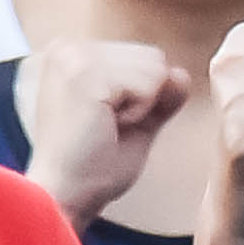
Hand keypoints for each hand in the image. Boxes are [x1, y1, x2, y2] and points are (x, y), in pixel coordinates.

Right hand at [22, 38, 188, 223]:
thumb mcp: (136, 124)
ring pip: (155, 68)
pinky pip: (150, 84)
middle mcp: (69, 46)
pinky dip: (139, 114)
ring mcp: (75, 56)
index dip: (142, 99)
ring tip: (102, 128)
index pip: (145, 58)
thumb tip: (181, 73)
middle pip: (154, 57)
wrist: (62, 197)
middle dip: (144, 100)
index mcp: (74, 54)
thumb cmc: (91, 168)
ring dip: (141, 108)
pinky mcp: (85, 72)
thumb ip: (158, 95)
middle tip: (103, 129)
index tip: (104, 125)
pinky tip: (103, 128)